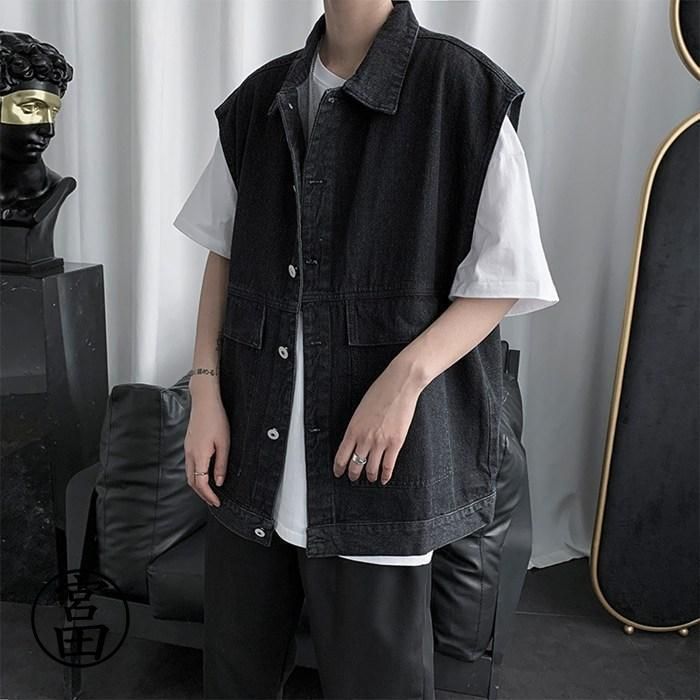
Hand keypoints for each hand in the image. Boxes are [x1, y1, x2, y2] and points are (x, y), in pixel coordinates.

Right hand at [184, 381, 229, 505]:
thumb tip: (219, 482)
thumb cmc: (216, 419)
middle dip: (202, 494)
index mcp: (199, 456)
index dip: (208, 496)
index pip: (201, 484)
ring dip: (198, 485)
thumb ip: (221, 464)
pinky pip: (190, 465)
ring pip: (189, 474)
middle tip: (213, 500)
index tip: (217, 502)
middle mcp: (190, 454)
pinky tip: (205, 474)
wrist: (204, 401)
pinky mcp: (188, 444)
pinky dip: (196, 474)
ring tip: (210, 490)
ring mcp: (187, 449)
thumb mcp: (224, 443)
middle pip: (192, 482)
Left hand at [333, 358, 422, 485]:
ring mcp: (381, 442)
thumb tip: (354, 440)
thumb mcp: (360, 409)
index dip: (339, 468)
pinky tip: (384, 478)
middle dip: (353, 475)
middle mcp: (365, 438)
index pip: (341, 456)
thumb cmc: (380, 392)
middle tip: (353, 477)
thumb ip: (356, 426)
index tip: (338, 472)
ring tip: (370, 478)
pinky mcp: (396, 443)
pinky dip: (385, 475)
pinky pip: (388, 466)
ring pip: (371, 469)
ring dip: (369, 476)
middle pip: (355, 465)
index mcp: (353, 429)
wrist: (399, 385)